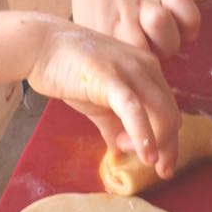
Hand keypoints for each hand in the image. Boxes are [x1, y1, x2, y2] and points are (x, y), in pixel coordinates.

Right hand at [27, 19, 180, 178]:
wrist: (39, 45)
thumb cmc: (66, 69)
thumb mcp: (97, 100)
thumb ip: (113, 123)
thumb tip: (120, 151)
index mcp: (147, 69)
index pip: (169, 109)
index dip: (167, 140)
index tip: (158, 163)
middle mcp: (146, 67)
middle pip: (172, 115)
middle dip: (167, 147)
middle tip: (152, 166)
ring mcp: (130, 71)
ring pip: (163, 114)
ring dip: (154, 143)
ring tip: (132, 152)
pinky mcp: (110, 78)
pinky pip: (135, 111)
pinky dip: (144, 136)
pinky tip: (145, 156)